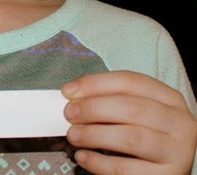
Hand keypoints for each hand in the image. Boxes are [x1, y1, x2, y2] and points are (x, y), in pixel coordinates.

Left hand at [62, 70, 196, 174]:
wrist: (167, 168)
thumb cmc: (147, 133)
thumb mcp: (137, 110)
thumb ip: (110, 100)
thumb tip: (72, 96)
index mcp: (169, 98)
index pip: (129, 81)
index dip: (95, 84)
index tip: (68, 90)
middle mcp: (178, 122)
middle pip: (131, 107)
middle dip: (93, 108)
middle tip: (69, 113)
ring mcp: (176, 151)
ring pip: (130, 138)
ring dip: (94, 134)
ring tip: (73, 135)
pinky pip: (126, 170)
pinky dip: (99, 163)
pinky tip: (83, 157)